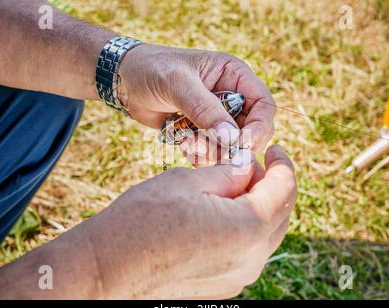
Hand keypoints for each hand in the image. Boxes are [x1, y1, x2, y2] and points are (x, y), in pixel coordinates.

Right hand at [92, 145, 296, 298]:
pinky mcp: (222, 286)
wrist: (109, 268)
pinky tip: (220, 213)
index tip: (274, 150)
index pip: (285, 188)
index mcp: (248, 228)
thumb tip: (247, 166)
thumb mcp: (188, 181)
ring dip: (257, 206)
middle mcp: (251, 259)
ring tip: (231, 186)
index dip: (283, 164)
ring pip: (265, 234)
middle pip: (279, 213)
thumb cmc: (143, 220)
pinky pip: (247, 252)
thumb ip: (228, 173)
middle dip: (270, 184)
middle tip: (248, 165)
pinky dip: (244, 228)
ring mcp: (237, 277)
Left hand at [118, 44, 275, 151]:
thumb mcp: (178, 83)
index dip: (259, 127)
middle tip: (211, 150)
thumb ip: (205, 109)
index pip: (264, 105)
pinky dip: (201, 156)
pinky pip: (212, 152)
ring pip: (231, 146)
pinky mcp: (202, 132)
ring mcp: (216, 117)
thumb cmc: (151, 69)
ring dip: (214, 152)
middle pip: (252, 130)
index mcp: (234, 75)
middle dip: (234, 145)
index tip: (243, 144)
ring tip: (189, 143)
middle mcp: (230, 97)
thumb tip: (232, 139)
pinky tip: (183, 145)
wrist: (124, 81)